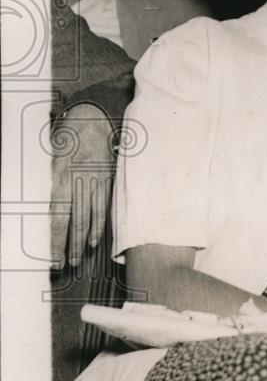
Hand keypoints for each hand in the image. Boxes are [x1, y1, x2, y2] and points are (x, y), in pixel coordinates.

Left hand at [50, 103, 115, 268]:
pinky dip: (100, 224)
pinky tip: (96, 239)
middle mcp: (79, 181)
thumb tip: (46, 208)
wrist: (93, 116)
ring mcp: (95, 181)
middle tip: (66, 264)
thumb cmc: (68, 136)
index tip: (52, 257)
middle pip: (74, 221)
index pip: (57, 216)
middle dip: (69, 245)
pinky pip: (103, 206)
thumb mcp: (53, 155)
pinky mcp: (107, 179)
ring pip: (90, 216)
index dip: (55, 239)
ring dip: (85, 240)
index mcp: (61, 176)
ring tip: (80, 257)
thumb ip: (51, 181)